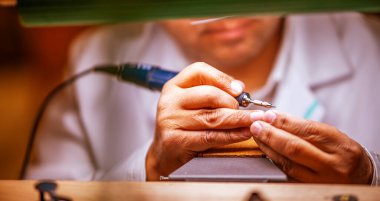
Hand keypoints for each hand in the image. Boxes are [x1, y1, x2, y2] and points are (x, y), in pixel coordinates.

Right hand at [146, 62, 254, 179]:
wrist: (164, 155)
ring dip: (238, 120)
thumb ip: (212, 94)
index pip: (199, 71)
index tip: (240, 89)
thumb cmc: (184, 127)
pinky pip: (209, 136)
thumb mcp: (193, 105)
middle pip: (209, 95)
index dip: (222, 78)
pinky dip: (231, 136)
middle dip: (233, 103)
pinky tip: (243, 134)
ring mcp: (170, 120)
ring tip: (255, 121)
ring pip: (212, 117)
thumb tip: (240, 89)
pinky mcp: (174, 140)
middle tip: (249, 112)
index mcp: (174, 86)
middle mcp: (169, 101)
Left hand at [250, 110, 372, 183]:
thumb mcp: (331, 134)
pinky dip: (274, 159)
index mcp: (339, 146)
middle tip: (256, 125)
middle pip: (295, 148)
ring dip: (268, 147)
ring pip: (287, 163)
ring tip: (257, 135)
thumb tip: (276, 117)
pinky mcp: (308, 187)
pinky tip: (265, 149)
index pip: (307, 131)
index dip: (284, 122)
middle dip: (271, 135)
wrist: (358, 175)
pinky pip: (287, 173)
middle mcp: (331, 165)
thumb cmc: (341, 151)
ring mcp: (320, 179)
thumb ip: (304, 126)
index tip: (268, 115)